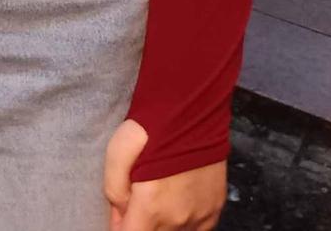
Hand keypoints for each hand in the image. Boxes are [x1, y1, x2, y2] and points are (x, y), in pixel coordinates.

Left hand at [103, 119, 224, 229]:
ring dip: (162, 225)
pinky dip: (184, 225)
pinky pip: (198, 230)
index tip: (119, 219)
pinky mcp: (215, 208)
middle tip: (133, 204)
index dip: (121, 229)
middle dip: (140, 225)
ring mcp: (201, 216)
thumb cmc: (151, 129)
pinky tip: (176, 207)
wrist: (193, 112)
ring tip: (156, 201)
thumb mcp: (116, 153)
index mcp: (152, 208)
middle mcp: (179, 219)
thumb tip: (120, 212)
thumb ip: (114, 189)